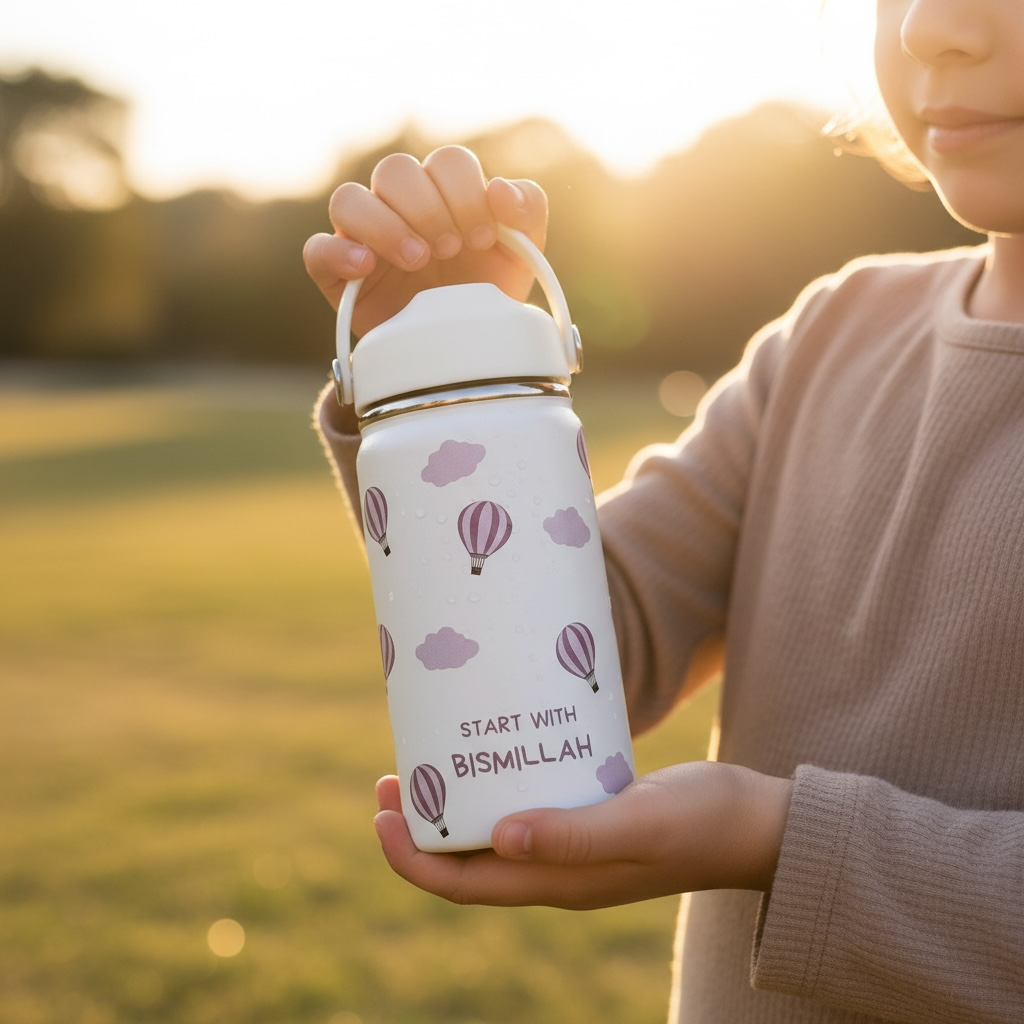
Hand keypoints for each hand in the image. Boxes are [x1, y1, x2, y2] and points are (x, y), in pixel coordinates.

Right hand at [303, 145, 548, 337]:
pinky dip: (339, 253)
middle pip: (394, 170)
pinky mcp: (337, 275)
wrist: (461, 354)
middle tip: (451, 249)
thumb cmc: (489, 294)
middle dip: (429, 208)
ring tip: (417, 260)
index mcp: (443, 193)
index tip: (482, 237)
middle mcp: (398, 206)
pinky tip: (368, 268)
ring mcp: (362, 238)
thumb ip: (527, 210)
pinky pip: (317, 250)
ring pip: (349, 199)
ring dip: (386, 225)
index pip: (446, 161)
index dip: (465, 192)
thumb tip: (500, 188)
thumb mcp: (522, 254)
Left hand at [373, 762, 793, 909]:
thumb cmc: (702, 822)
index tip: (381, 816)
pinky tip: (492, 754)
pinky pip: (525, 812)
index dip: (413, 858)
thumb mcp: (639, 823)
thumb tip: (500, 839)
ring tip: (425, 764)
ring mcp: (572, 847)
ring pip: (491, 838)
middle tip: (389, 780)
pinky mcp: (589, 818)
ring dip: (451, 811)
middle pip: (467, 862)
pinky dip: (493, 791)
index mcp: (558, 883)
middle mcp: (556, 872)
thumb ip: (575, 835)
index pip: (463, 884)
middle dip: (419, 830)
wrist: (755, 823)